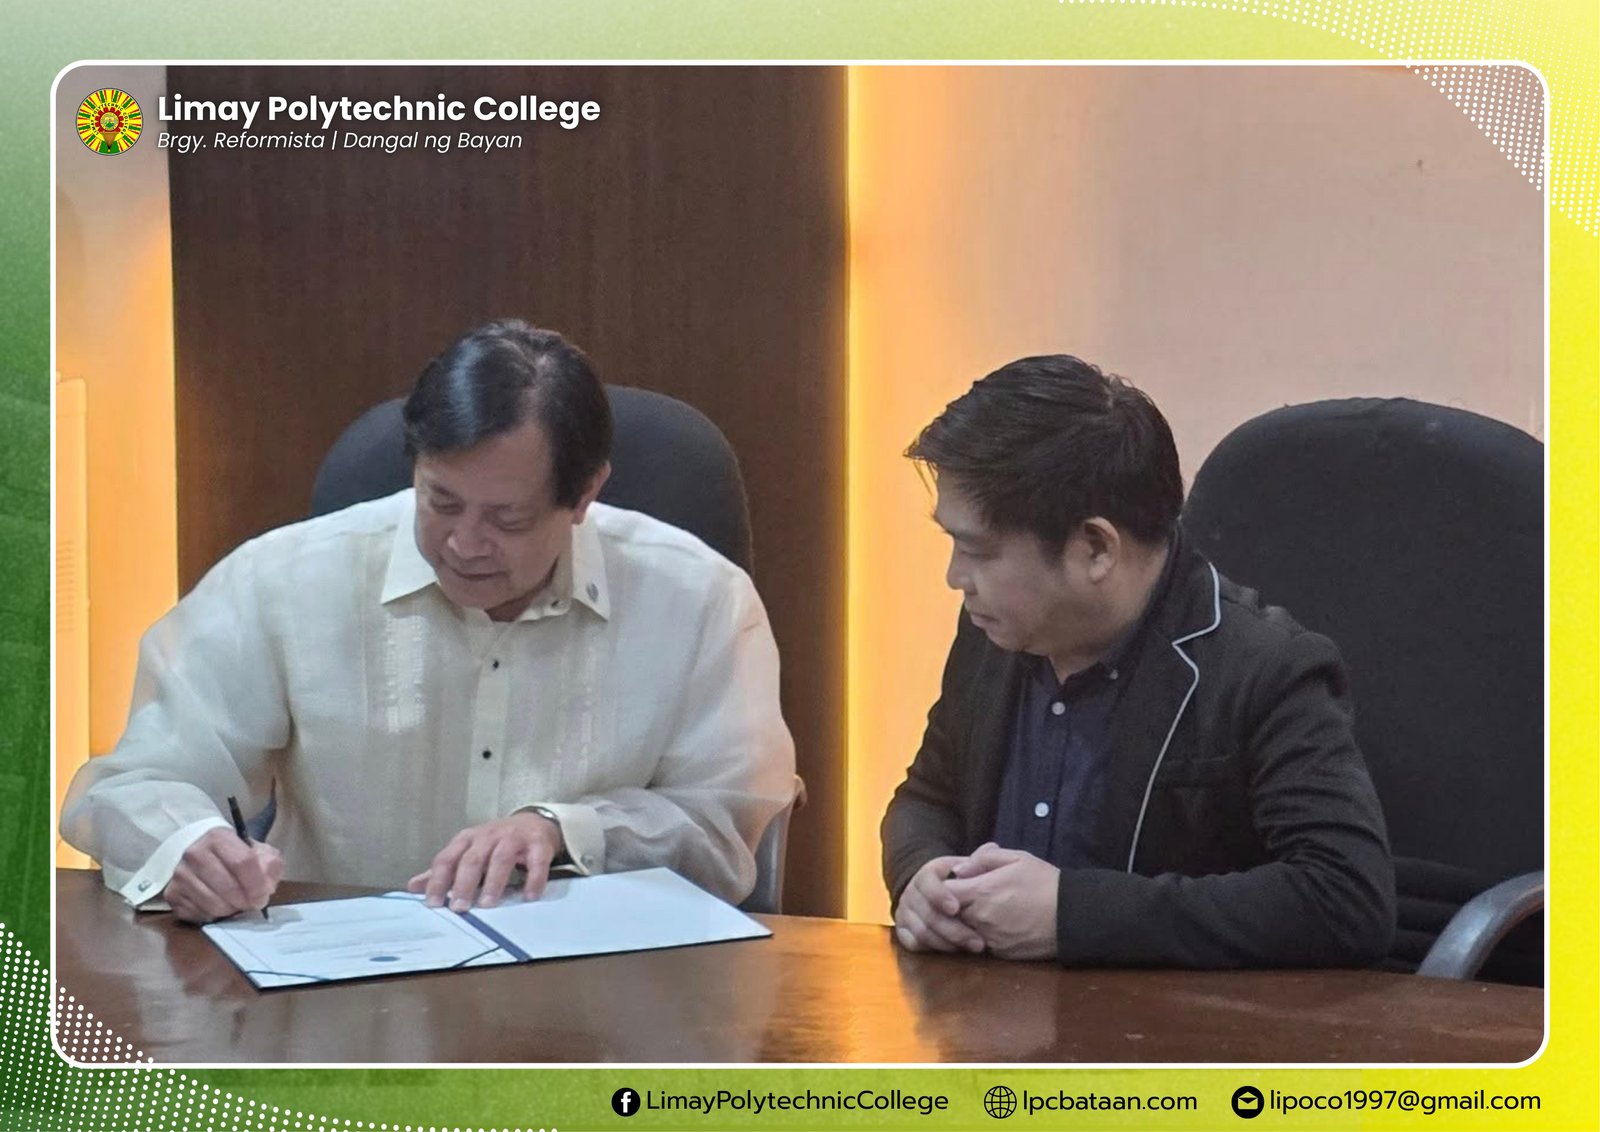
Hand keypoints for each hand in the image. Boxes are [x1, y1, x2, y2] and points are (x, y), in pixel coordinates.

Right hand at [162, 827, 282, 923]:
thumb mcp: (258, 851)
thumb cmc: (233, 854)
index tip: (263, 896)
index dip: (257, 884)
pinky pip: (198, 914)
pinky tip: (219, 906)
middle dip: (245, 901)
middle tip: (251, 903)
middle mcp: (194, 854)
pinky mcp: (172, 894)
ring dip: (230, 909)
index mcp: (218, 837)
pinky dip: (213, 915)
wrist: (200, 854)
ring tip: (236, 903)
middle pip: (228, 887)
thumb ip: (269, 863)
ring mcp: (180, 875)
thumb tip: (266, 884)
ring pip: (213, 904)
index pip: (243, 863)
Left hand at [407, 811, 563, 911]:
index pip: (447, 859)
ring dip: (493, 882)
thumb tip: (413, 886)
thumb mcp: (468, 851)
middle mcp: (488, 835)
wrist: (533, 823)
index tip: (433, 904)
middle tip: (459, 907)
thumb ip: (444, 870)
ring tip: (487, 904)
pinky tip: (529, 896)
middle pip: (472, 859)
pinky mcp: (538, 844)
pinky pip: (536, 862)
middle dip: (464, 884)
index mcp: (467, 839)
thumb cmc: (495, 842)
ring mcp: (514, 838)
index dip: (438, 881)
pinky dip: (533, 879)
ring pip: (500, 858)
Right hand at [892, 855, 986, 954]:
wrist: (932, 892)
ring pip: (921, 932)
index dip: (940, 896)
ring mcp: (904, 913)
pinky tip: (954, 951)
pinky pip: (913, 944)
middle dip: (953, 930)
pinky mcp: (902, 930)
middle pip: (927, 914)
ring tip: (972, 949)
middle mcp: (910, 893)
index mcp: (926, 874)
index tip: (956, 908)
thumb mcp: (965, 866)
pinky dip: (934, 949)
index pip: (927, 883)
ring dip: (947, 943)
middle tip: (978, 943)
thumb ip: (980, 858)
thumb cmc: (956, 881)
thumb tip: (992, 848)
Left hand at [946, 843, 1059, 959]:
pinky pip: (981, 943)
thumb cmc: (1046, 882)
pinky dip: (982, 936)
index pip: (944, 892)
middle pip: (950, 914)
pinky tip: (999, 925)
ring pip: (963, 931)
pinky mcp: (1000, 953)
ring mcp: (989, 938)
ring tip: (987, 910)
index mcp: (982, 891)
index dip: (948, 888)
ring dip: (968, 922)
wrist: (1072, 916)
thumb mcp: (1018, 858)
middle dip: (955, 906)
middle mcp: (980, 917)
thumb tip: (960, 868)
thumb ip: (985, 858)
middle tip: (971, 897)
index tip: (960, 884)